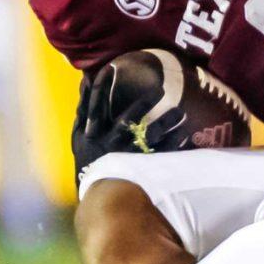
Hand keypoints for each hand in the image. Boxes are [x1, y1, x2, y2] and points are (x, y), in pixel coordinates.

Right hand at [71, 49, 230, 170]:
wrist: (99, 196)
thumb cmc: (89, 159)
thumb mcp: (78, 135)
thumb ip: (83, 108)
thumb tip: (86, 78)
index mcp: (91, 133)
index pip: (96, 105)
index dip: (102, 86)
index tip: (112, 67)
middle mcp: (108, 143)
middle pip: (126, 120)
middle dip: (142, 104)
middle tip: (160, 90)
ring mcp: (126, 157)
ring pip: (147, 138)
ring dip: (164, 125)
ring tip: (181, 112)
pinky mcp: (141, 168)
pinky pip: (160, 156)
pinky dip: (172, 145)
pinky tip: (185, 134)